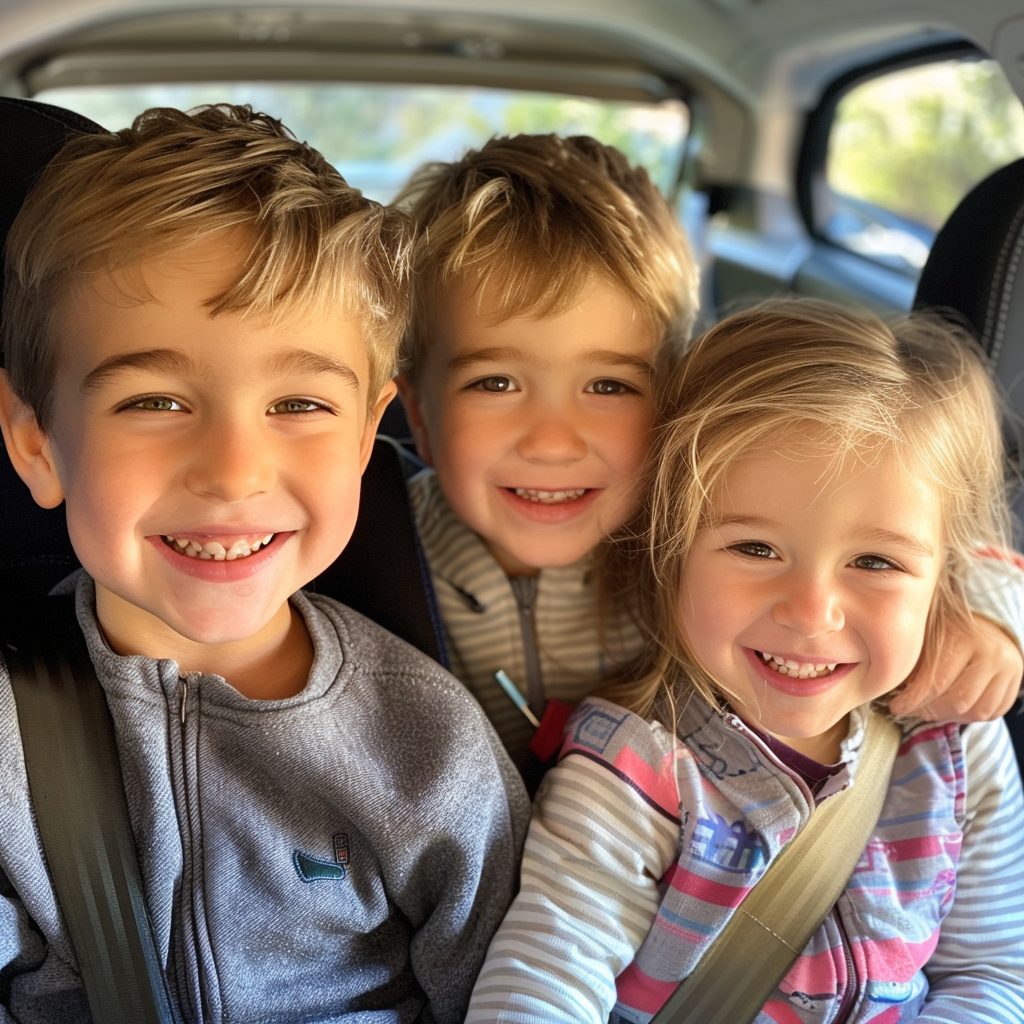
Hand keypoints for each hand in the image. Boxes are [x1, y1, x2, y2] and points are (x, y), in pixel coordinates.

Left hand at [891, 613, 1023, 721]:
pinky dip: (969, 717)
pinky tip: (951, 710)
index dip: (912, 701)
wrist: (983, 619)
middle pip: (958, 701)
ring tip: (930, 711)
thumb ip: (911, 660)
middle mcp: (992, 653)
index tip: (895, 707)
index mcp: (965, 637)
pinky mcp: (1017, 682)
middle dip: (928, 711)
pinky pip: (993, 713)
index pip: (935, 682)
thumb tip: (887, 688)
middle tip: (910, 711)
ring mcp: (1010, 669)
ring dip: (949, 717)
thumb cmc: (944, 628)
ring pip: (977, 712)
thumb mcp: (925, 634)